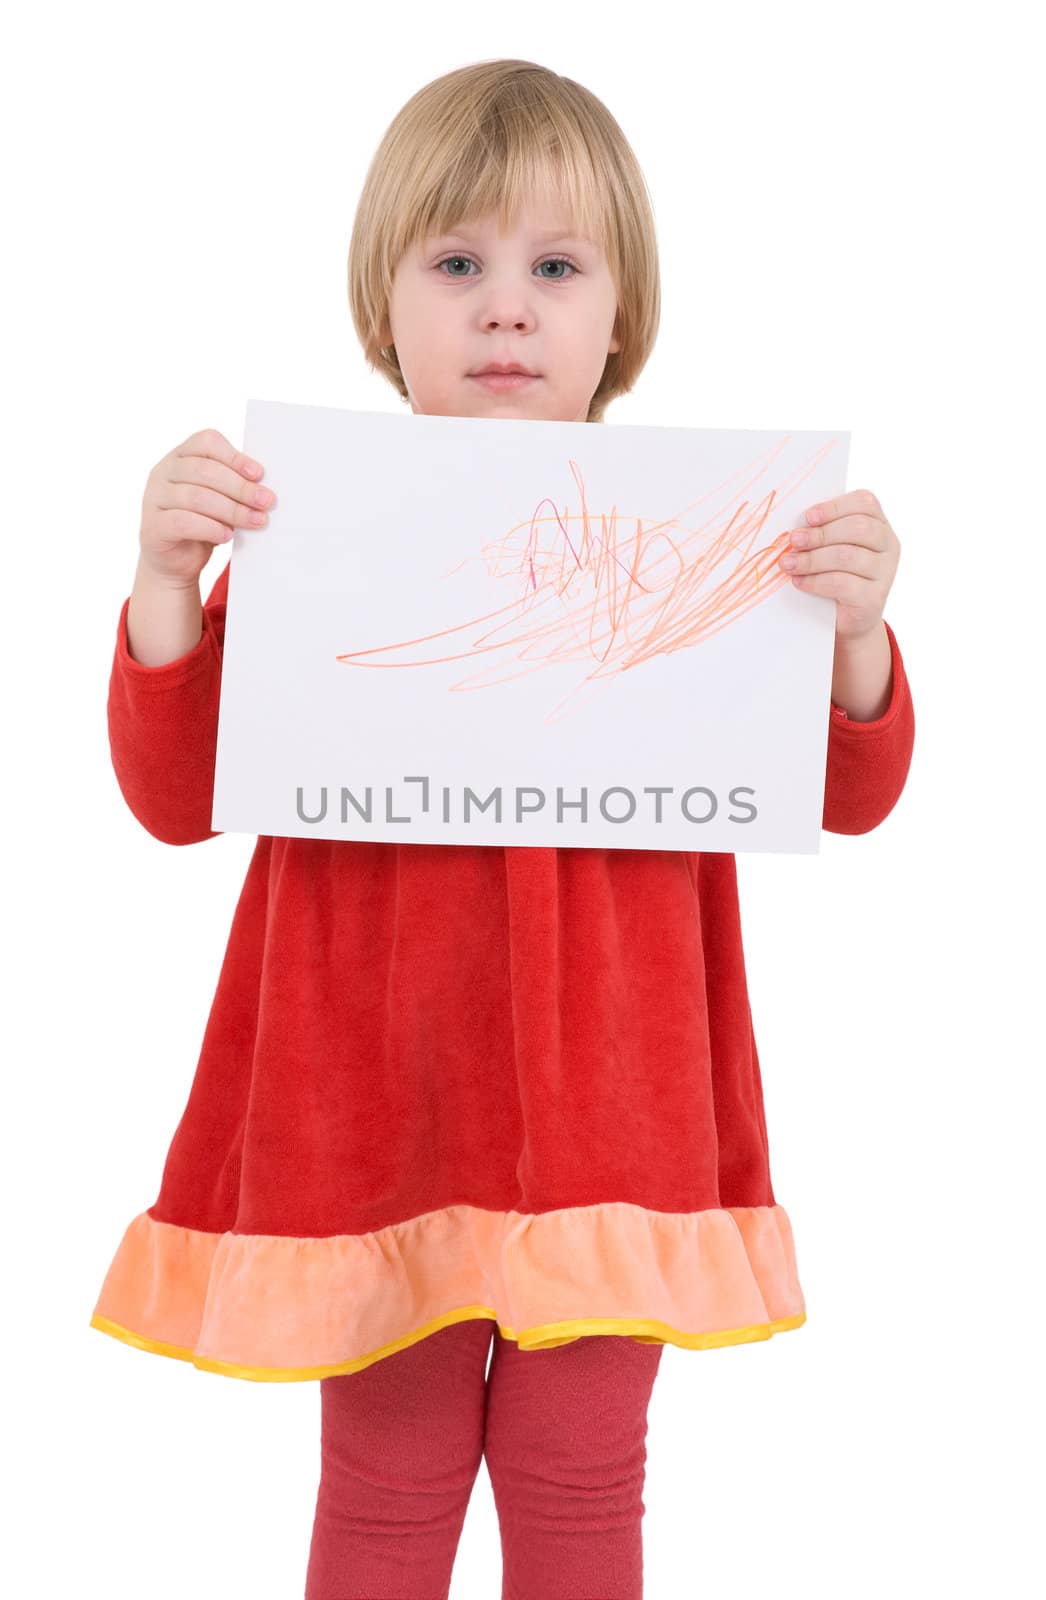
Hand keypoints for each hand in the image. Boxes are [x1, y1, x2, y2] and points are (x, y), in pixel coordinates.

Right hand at [138, 427, 276, 587]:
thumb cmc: (203, 523)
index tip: (259, 475)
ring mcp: (154, 498)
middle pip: (204, 470)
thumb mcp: (220, 499)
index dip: (234, 457)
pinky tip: (227, 535)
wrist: (176, 561)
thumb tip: (263, 489)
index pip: (206, 443)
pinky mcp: (153, 526)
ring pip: (196, 497)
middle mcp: (163, 472)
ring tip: (255, 521)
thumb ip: (234, 488)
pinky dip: (210, 528)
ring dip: (232, 510)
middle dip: (240, 487)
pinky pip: (183, 522)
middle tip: (265, 502)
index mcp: (181, 456)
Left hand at [779, 487, 899, 643]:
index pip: (866, 503)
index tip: (808, 517)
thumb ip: (822, 532)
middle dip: (821, 533)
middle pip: (858, 528)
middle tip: (794, 540)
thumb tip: (795, 528)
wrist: (846, 620)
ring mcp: (885, 573)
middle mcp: (888, 546)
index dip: (835, 507)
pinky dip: (816, 581)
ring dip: (812, 559)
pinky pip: (842, 584)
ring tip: (789, 563)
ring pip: (848, 556)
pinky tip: (799, 581)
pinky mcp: (874, 598)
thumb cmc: (834, 576)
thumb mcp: (831, 549)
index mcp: (879, 525)